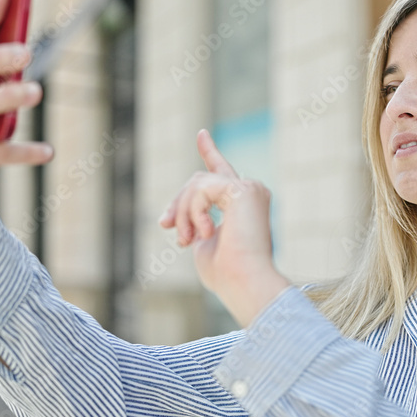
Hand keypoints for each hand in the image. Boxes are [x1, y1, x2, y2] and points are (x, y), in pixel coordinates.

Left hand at [158, 129, 289, 325]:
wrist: (244, 282)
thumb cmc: (226, 273)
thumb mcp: (204, 243)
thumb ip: (197, 222)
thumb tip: (178, 217)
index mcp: (244, 205)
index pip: (222, 172)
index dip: (209, 151)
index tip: (201, 134)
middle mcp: (251, 192)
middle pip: (199, 180)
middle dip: (178, 203)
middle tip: (165, 226)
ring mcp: (249, 188)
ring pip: (197, 184)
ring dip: (182, 213)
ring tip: (186, 240)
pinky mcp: (242, 189)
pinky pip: (201, 188)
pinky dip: (193, 211)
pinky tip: (205, 232)